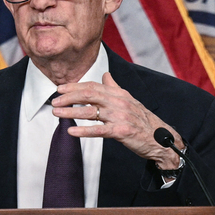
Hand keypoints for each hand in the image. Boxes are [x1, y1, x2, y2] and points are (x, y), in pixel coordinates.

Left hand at [51, 72, 181, 170]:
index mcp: (119, 93)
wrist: (160, 138)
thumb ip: (115, 87)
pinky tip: (71, 132)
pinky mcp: (121, 131)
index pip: (93, 86)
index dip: (75, 86)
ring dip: (71, 112)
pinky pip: (98, 130)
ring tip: (56, 113)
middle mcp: (119, 102)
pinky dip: (83, 131)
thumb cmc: (143, 120)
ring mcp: (120, 116)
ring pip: (90, 112)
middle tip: (55, 100)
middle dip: (69, 97)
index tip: (60, 89)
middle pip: (89, 95)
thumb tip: (105, 75)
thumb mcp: (129, 100)